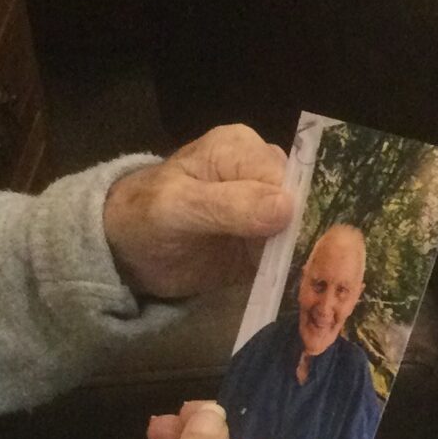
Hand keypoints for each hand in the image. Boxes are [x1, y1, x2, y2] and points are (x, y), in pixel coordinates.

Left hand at [102, 126, 294, 299]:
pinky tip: (299, 290)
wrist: (125, 252)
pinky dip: (295, 273)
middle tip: (312, 272)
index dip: (294, 214)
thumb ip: (228, 205)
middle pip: (305, 202)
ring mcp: (267, 209)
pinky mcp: (266, 242)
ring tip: (309, 284)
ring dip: (306, 258)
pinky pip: (291, 256)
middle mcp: (261, 173)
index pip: (287, 179)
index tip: (293, 251)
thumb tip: (286, 207)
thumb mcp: (177, 208)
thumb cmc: (142, 217)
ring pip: (305, 230)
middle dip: (308, 237)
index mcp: (241, 149)